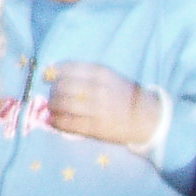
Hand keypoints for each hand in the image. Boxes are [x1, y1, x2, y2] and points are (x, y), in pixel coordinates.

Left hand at [47, 63, 162, 148]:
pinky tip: (54, 121)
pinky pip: (68, 123)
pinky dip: (56, 122)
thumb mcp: (110, 78)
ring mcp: (97, 109)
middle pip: (62, 86)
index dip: (53, 73)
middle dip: (53, 91)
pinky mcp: (96, 127)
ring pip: (62, 104)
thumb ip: (86, 74)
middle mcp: (98, 89)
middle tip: (52, 96)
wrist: (149, 118)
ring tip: (52, 109)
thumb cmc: (125, 95)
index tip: (46, 77)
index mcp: (102, 74)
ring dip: (51, 106)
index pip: (68, 68)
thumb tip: (53, 71)